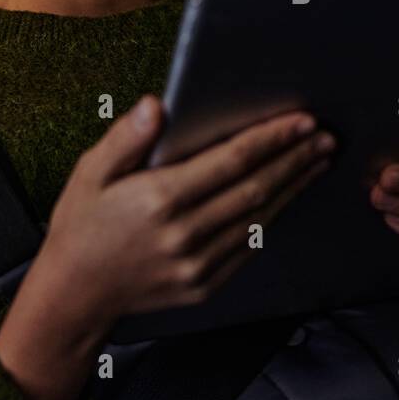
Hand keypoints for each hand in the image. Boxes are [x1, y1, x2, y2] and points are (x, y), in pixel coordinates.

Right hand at [37, 94, 334, 325]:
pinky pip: (248, 247)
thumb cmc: (81, 226)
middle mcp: (183, 234)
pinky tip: (286, 197)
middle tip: (324, 136)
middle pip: (255, 188)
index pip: (231, 161)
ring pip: (259, 218)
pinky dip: (271, 218)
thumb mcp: (89, 173)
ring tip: (316, 161)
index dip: (271, 138)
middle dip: (295, 159)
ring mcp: (197, 264)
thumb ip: (126, 138)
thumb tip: (156, 105)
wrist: (74, 294)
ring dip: (293, 187)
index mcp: (158, 199)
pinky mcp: (204, 285)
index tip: (301, 120)